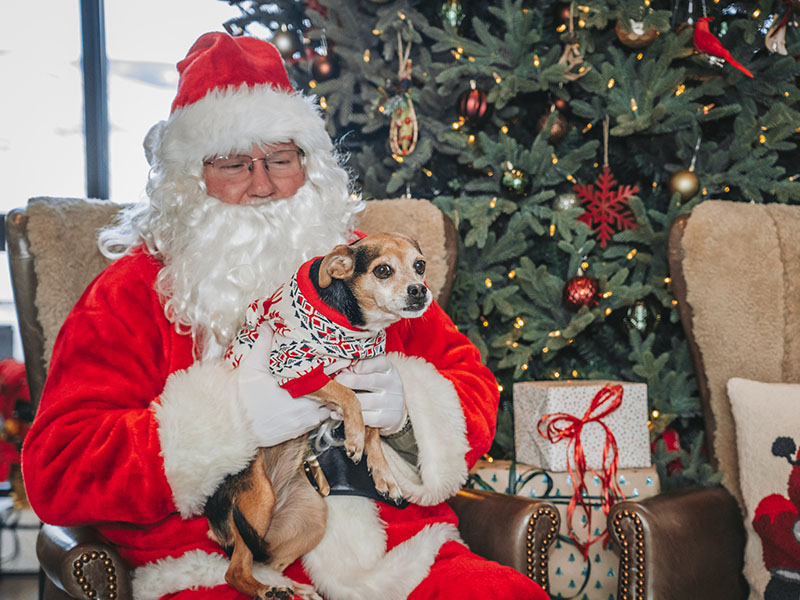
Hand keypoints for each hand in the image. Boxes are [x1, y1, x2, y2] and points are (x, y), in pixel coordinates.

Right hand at [238, 324, 332, 446]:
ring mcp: (300, 425)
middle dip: (330, 389)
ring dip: (324, 403)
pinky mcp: (294, 434)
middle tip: (330, 378)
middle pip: (330, 399)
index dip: (332, 374)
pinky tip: (308, 405)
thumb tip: (267, 325)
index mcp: (296, 392)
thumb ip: (264, 343)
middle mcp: (303, 411)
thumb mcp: (252, 365)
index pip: (326, 383)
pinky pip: (314, 425)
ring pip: (324, 413)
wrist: (228, 424)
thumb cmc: (239, 396)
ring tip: (321, 391)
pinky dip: (315, 415)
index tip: (334, 367)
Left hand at [333, 355, 406, 434]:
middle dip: (350, 380)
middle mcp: (393, 384)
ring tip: (333, 397)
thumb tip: (336, 367)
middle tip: (335, 380)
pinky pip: (366, 418)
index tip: (350, 366)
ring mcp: (392, 402)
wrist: (392, 409)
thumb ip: (357, 367)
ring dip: (347, 400)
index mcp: (389, 369)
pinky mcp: (389, 418)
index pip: (380, 362)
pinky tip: (338, 412)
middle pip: (371, 381)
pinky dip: (350, 415)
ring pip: (366, 402)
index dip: (364, 364)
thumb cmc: (375, 387)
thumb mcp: (372, 372)